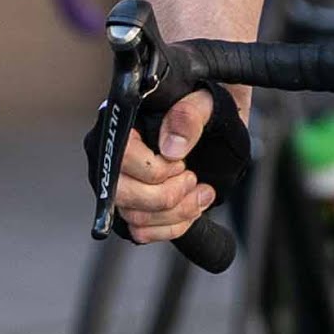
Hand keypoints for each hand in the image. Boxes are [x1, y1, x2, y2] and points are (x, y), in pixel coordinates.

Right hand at [109, 87, 243, 247]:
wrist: (220, 123)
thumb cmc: (208, 107)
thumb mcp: (206, 101)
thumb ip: (189, 115)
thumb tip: (171, 148)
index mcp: (121, 123)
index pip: (121, 157)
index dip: (155, 170)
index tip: (182, 162)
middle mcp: (112, 155)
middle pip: (124, 194)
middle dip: (167, 195)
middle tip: (192, 177)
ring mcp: (120, 184)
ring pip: (135, 217)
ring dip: (177, 212)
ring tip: (201, 193)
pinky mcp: (133, 207)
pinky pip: (142, 232)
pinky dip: (173, 227)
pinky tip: (193, 209)